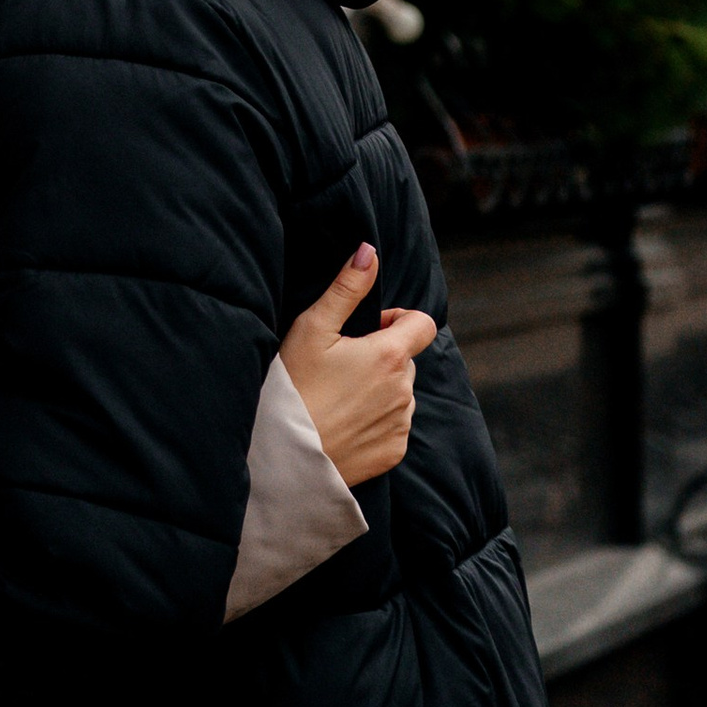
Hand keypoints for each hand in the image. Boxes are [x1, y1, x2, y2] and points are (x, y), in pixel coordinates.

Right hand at [281, 245, 436, 485]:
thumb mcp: (313, 328)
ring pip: (401, 392)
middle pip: (407, 359)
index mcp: (390, 356)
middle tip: (342, 365)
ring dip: (381, 388)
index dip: (398, 319)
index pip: (423, 323)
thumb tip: (369, 251)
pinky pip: (395, 425)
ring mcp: (400, 424)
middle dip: (384, 356)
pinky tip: (345, 421)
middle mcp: (404, 391)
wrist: (283, 454)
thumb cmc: (293, 385)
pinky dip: (377, 419)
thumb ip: (347, 288)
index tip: (368, 329)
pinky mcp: (393, 452)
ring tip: (339, 395)